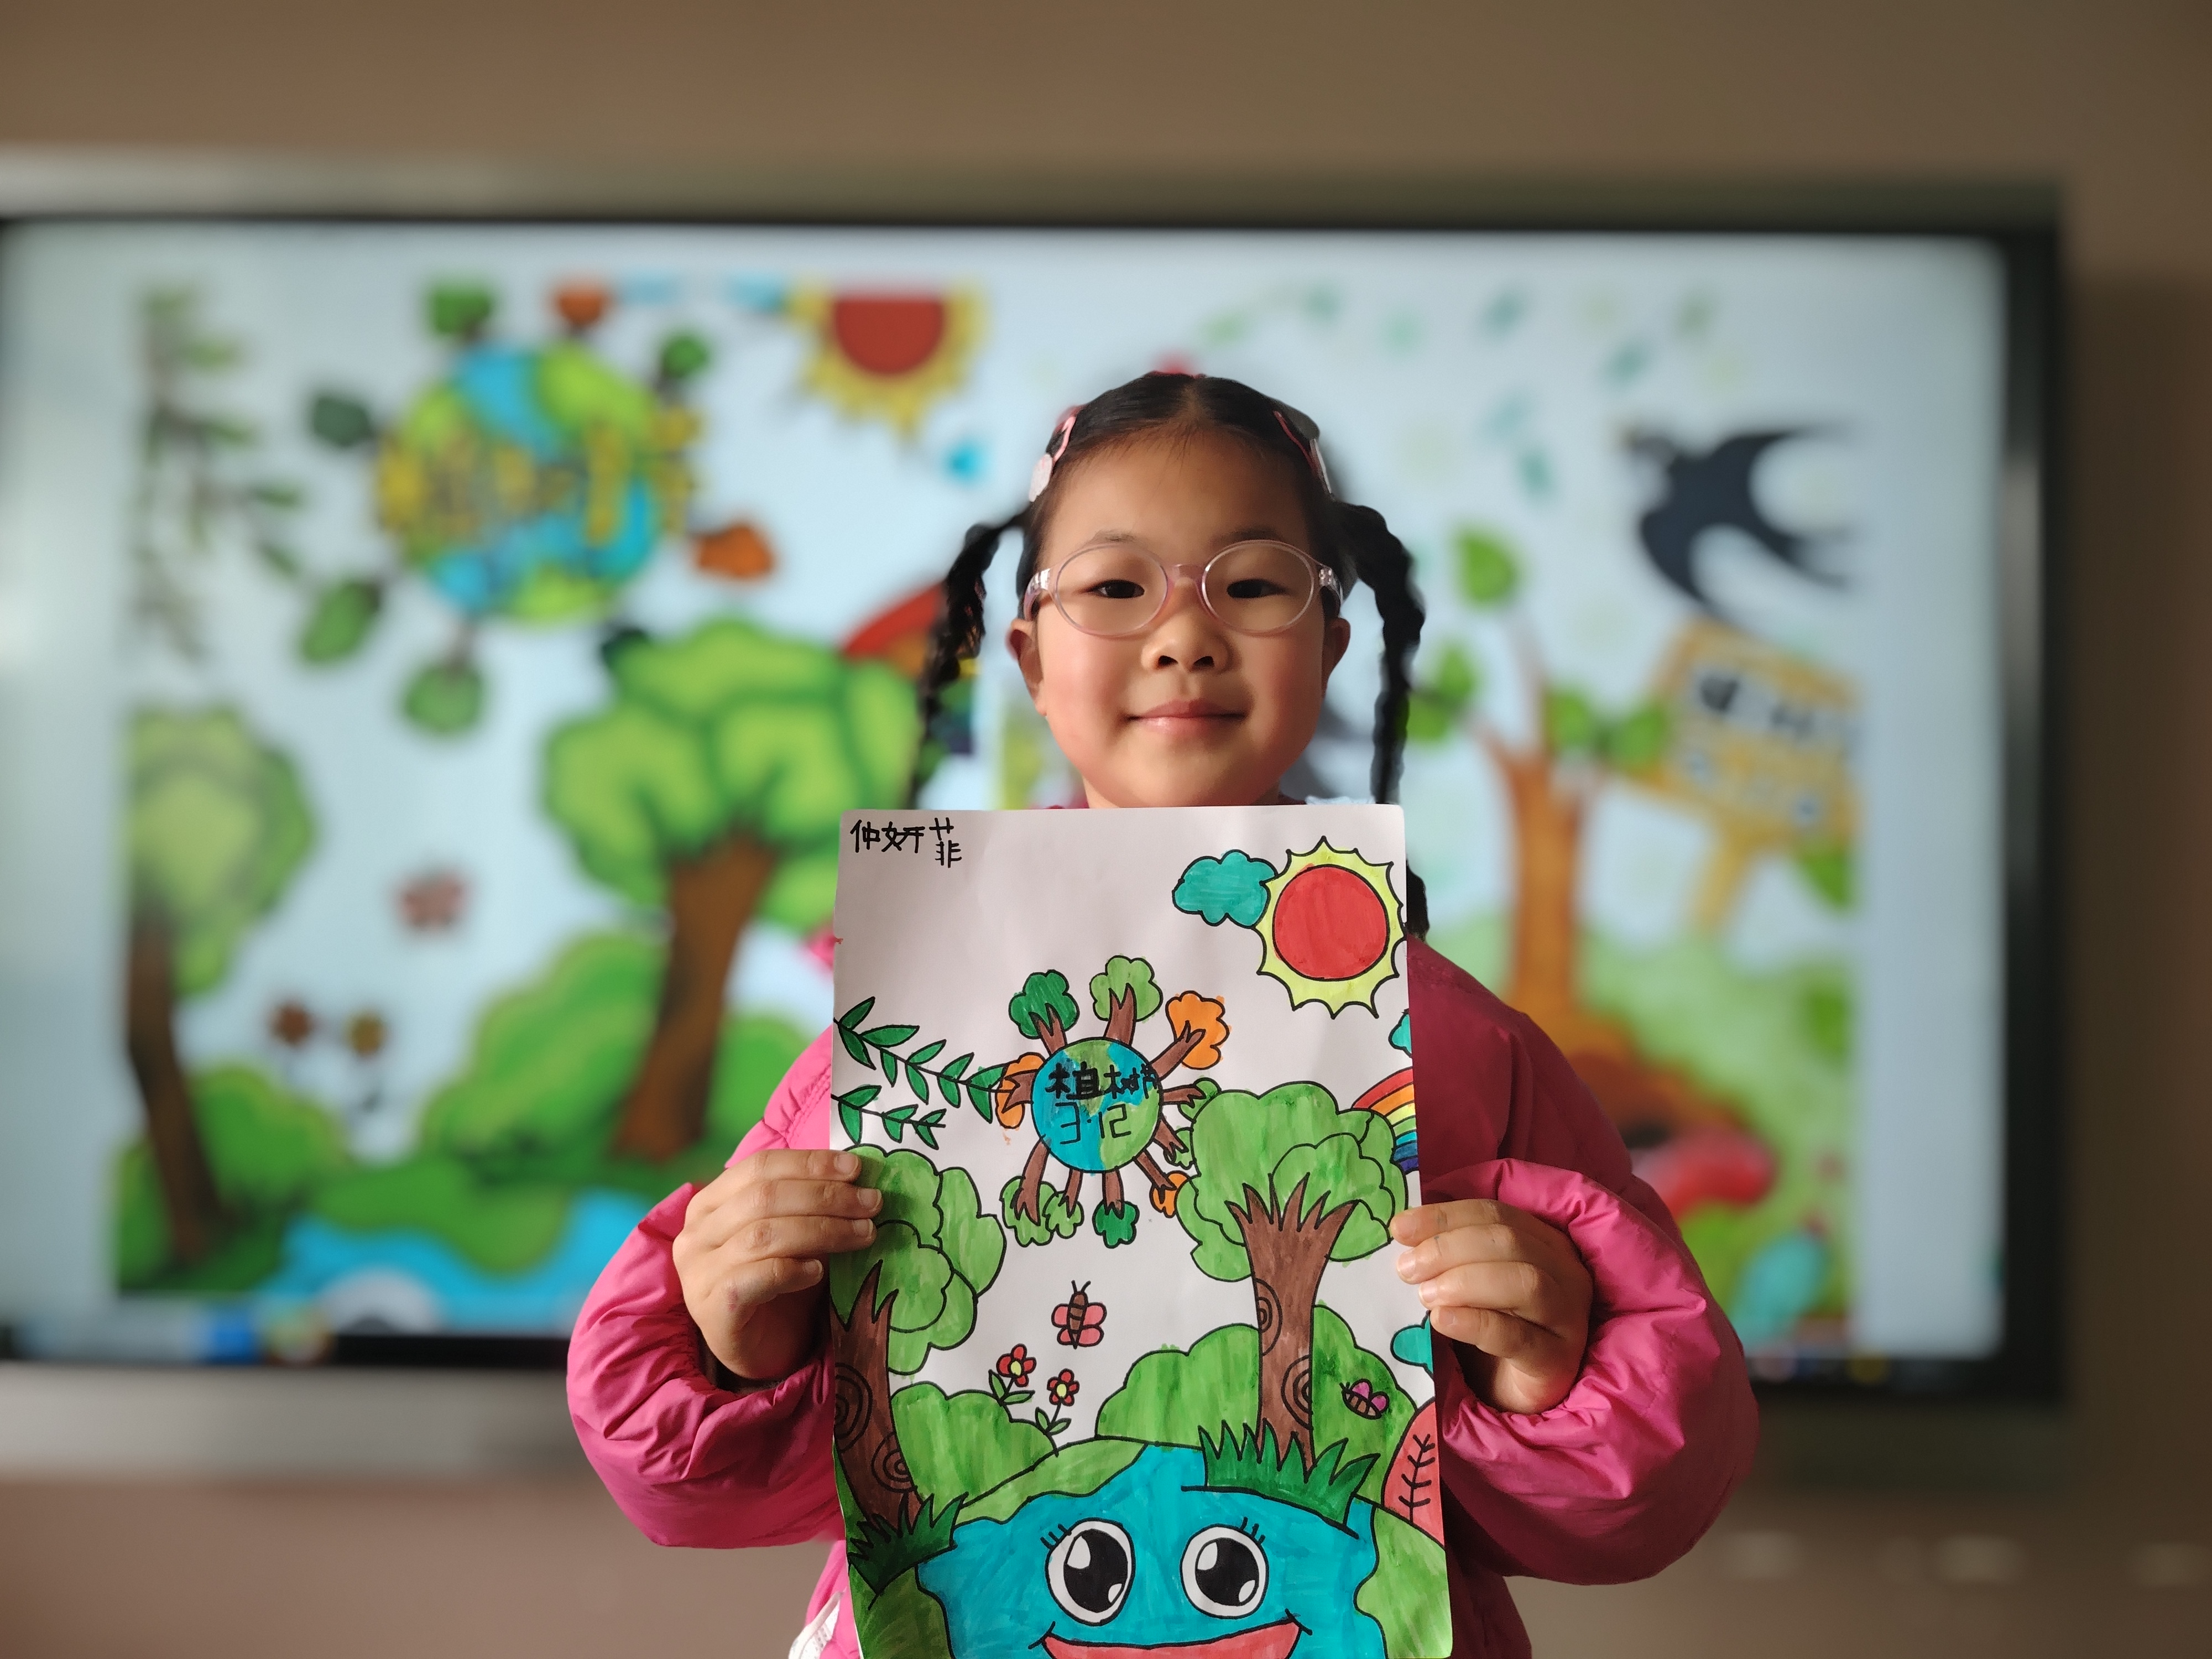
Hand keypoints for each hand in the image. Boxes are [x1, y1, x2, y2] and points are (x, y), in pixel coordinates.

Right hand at [673, 1148, 880, 1383]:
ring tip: (864, 1234)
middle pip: (763, 1197)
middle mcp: (696, 1232)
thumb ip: (811, 1204)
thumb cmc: (779, 1285)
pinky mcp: (712, 1308)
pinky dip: (793, 1270)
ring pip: (763, 1234)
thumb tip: (861, 1180)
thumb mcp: (795, 1235)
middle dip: (825, 1196)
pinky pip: (757, 1277)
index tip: (857, 1168)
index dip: (810, 1163)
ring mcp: (698, 1271)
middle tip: (871, 1203)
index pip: (759, 1166)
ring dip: (822, 1230)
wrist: (761, 1350)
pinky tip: (819, 1272)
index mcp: (710, 1202)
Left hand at [1391, 1198, 1592, 1413]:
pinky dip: (1477, 1323)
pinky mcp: (1557, 1362)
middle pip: (1509, 1242)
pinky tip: (1442, 1320)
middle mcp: (1565, 1272)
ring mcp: (1568, 1318)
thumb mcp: (1467, 1281)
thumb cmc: (1488, 1326)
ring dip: (1465, 1282)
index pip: (1495, 1214)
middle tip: (1407, 1269)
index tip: (1399, 1229)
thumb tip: (1402, 1229)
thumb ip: (1447, 1254)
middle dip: (1449, 1249)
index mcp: (1544, 1242)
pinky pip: (1519, 1337)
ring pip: (1524, 1282)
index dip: (1445, 1217)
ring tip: (1425, 1296)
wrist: (1510, 1392)